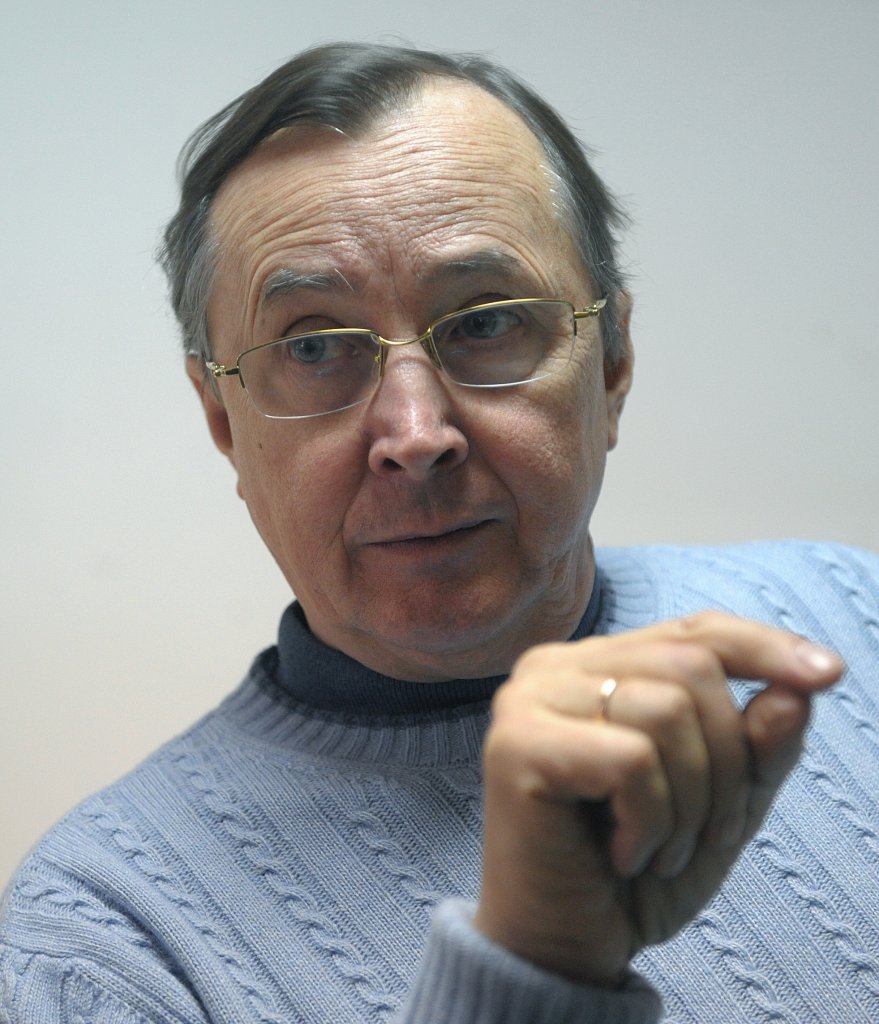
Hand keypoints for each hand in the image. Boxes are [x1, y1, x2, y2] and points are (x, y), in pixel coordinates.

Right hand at [474, 612, 843, 985]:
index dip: (765, 646)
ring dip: (691, 802)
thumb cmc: (634, 872)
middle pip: (691, 667)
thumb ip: (758, 748)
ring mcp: (528, 699)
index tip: (829, 674)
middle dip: (727, 763)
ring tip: (662, 850)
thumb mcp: (722, 806)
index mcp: (597, 667)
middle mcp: (555, 667)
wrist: (563, 948)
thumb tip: (798, 693)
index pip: (695, 630)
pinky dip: (653, 820)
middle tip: (706, 836)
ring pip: (665, 709)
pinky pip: (631, 759)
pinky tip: (626, 855)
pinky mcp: (516, 744)